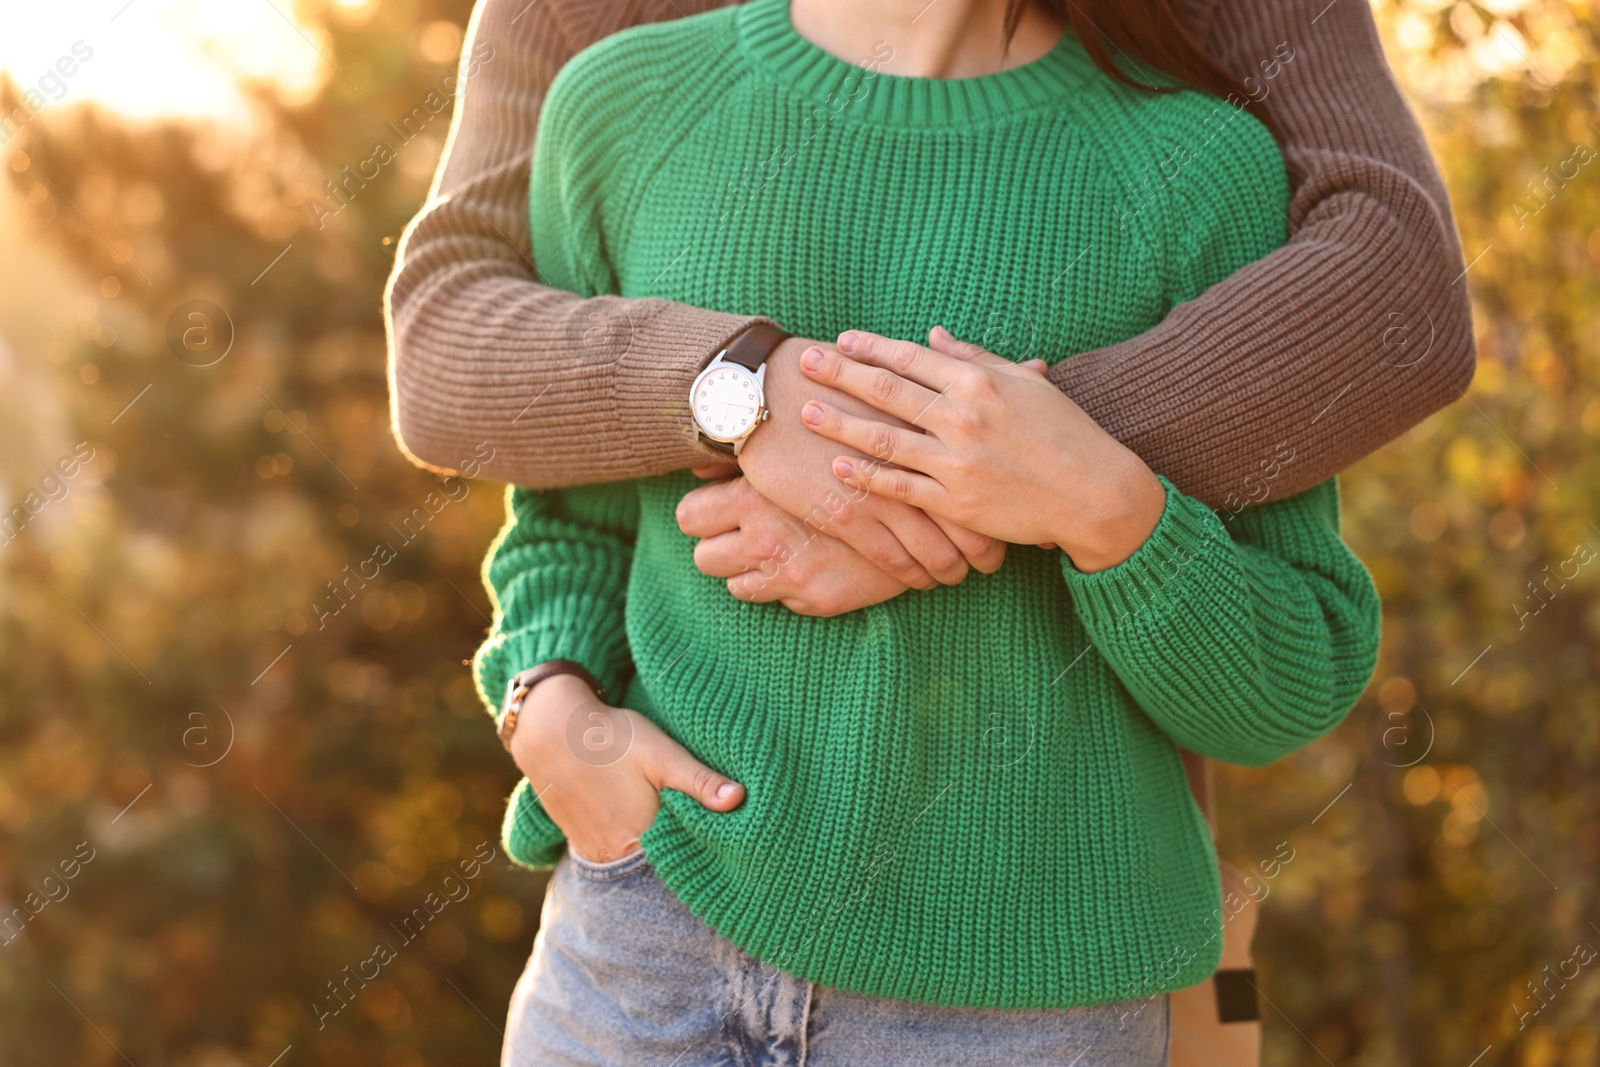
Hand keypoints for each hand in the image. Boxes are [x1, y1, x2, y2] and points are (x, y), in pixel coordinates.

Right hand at [508, 675, 744, 862]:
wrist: (549, 729)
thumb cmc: (611, 737)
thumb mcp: (662, 753)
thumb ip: (700, 780)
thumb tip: (740, 799)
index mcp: (641, 839)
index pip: (684, 861)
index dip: (705, 852)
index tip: (724, 841)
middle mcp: (615, 856)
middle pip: (660, 867)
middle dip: (681, 854)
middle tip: (701, 833)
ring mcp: (594, 853)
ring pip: (635, 863)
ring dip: (655, 851)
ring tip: (671, 828)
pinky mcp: (580, 843)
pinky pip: (613, 856)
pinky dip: (631, 847)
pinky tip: (640, 824)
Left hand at [677, 471, 914, 615]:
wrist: (919, 501)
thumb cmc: (852, 458)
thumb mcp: (797, 449)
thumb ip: (742, 461)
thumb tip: (698, 471)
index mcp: (756, 496)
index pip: (690, 517)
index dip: (700, 515)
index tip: (713, 512)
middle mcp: (766, 538)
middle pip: (704, 558)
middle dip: (719, 547)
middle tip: (740, 534)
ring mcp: (791, 573)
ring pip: (735, 586)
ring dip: (750, 571)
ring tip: (777, 548)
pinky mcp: (817, 599)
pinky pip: (778, 602)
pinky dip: (787, 587)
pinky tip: (810, 562)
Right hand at [736, 337, 1005, 588]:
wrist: (767, 394)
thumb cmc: (835, 377)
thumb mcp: (902, 373)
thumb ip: (960, 377)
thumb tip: (1034, 363)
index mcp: (934, 420)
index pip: (984, 478)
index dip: (1001, 509)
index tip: (1012, 525)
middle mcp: (915, 459)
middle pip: (968, 521)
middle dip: (985, 551)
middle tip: (993, 564)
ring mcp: (880, 491)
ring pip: (933, 549)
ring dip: (949, 570)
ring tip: (956, 578)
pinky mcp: (846, 514)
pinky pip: (893, 560)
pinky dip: (912, 575)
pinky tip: (919, 580)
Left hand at [798, 327, 1167, 572]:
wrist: (1093, 493)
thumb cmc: (1065, 433)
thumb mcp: (1024, 384)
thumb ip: (975, 358)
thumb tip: (932, 334)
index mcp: (979, 383)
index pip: (912, 358)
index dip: (872, 348)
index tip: (842, 340)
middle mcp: (963, 418)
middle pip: (888, 390)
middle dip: (842, 373)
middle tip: (805, 361)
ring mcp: (957, 461)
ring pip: (886, 437)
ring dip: (842, 423)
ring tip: (809, 412)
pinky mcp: (956, 502)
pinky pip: (902, 486)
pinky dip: (868, 475)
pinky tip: (839, 465)